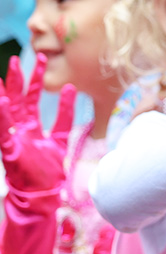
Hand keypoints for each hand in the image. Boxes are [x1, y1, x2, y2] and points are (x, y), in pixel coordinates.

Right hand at [0, 55, 74, 192]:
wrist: (43, 194)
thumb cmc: (49, 169)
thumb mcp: (60, 137)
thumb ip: (65, 115)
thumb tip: (70, 89)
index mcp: (31, 126)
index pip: (31, 98)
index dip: (34, 80)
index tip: (40, 59)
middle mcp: (20, 130)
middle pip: (18, 99)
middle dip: (19, 79)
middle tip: (18, 59)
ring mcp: (14, 139)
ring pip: (9, 111)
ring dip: (8, 92)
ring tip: (9, 73)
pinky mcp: (10, 150)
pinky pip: (4, 131)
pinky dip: (3, 117)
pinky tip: (2, 101)